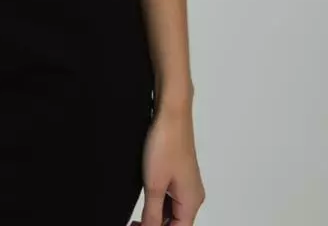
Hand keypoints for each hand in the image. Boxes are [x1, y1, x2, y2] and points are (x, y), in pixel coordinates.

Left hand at [139, 103, 204, 224]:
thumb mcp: (154, 185)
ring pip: (173, 212)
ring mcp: (187, 184)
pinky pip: (171, 198)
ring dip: (156, 217)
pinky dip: (158, 205)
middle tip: (134, 224)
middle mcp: (193, 195)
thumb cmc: (167, 142)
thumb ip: (152, 214)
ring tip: (136, 218)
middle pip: (176, 224)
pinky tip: (145, 202)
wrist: (171, 112)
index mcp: (191, 202)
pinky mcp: (179, 174)